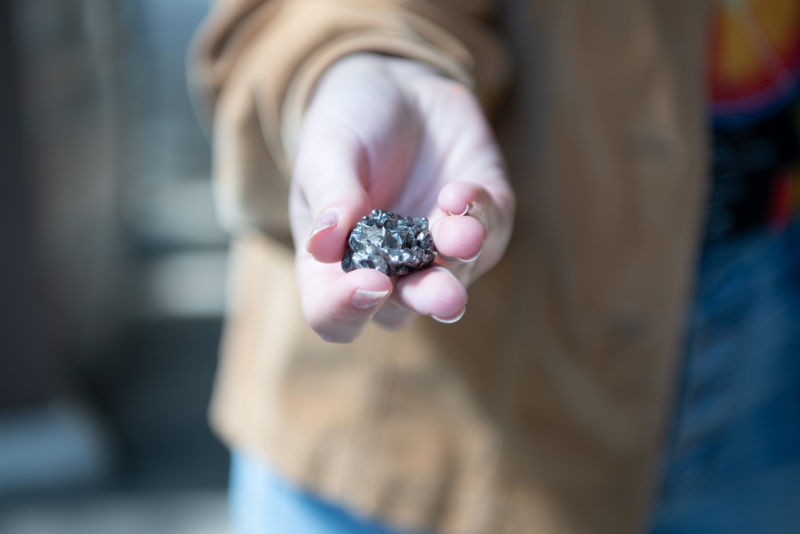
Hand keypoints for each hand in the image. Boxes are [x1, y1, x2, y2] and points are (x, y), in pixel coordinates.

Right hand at [289, 53, 514, 342]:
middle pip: (404, 309)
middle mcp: (388, 270)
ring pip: (457, 276)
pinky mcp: (482, 218)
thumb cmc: (349, 125)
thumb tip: (322, 248)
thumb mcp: (327, 150)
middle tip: (446, 297)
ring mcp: (439, 250)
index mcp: (334, 264)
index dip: (348, 310)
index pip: (333, 313)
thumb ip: (330, 198)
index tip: (368, 284)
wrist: (397, 86)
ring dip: (460, 257)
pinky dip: (480, 214)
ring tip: (458, 230)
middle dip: (429, 300)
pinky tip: (459, 192)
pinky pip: (490, 229)